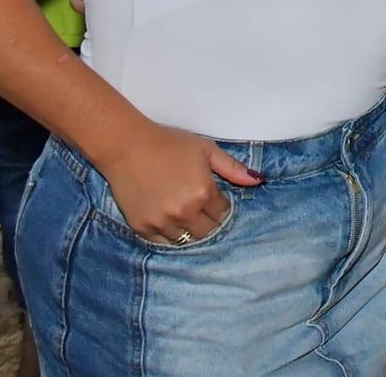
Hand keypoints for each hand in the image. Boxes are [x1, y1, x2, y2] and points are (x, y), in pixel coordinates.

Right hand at [97, 122, 261, 245]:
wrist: (127, 146)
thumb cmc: (169, 143)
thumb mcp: (206, 150)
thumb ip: (233, 168)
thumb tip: (258, 180)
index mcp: (203, 193)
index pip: (222, 214)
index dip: (221, 206)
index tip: (215, 198)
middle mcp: (184, 212)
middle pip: (206, 231)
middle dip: (209, 221)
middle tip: (201, 207)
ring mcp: (162, 222)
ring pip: (186, 239)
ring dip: (189, 229)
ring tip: (184, 213)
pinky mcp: (142, 227)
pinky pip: (162, 242)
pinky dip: (168, 234)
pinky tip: (168, 219)